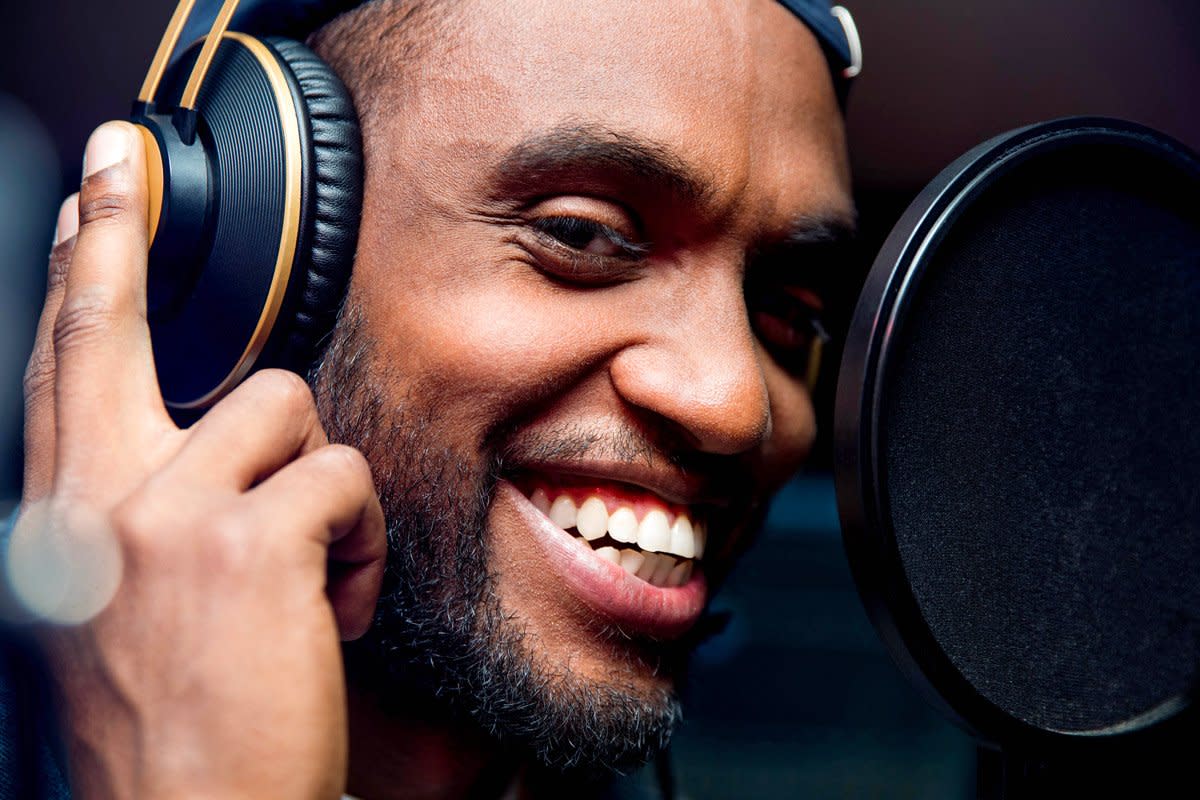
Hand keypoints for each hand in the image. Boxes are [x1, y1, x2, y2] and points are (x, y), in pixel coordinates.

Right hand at [15, 121, 385, 798]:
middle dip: (110, 234)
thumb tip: (189, 445)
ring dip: (319, 486)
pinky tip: (333, 610)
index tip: (80, 204)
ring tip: (310, 572)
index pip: (60, 374)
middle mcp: (89, 510)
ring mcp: (161, 521)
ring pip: (282, 408)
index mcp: (59, 530)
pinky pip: (342, 478)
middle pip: (103, 330)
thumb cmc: (169, 735)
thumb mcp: (112, 617)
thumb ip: (134, 520)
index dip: (72, 277)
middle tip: (116, 164)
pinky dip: (358, 543)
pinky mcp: (246, 544)